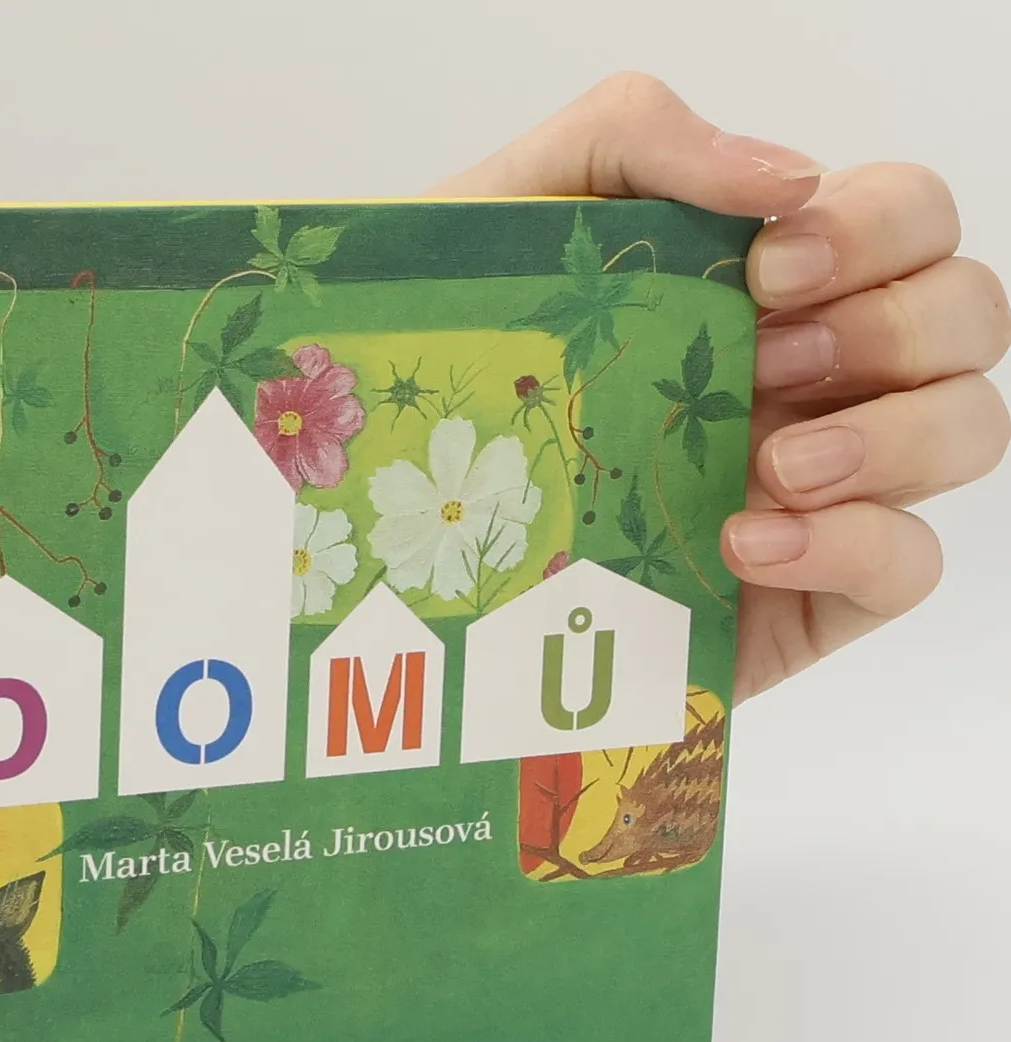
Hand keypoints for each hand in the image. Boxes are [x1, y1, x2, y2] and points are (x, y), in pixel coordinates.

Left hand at [433, 73, 1009, 698]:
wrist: (394, 523)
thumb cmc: (451, 363)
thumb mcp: (512, 216)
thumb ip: (636, 140)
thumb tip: (788, 176)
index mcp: (772, 283)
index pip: (911, 219)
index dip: (879, 227)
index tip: (768, 268)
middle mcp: (817, 374)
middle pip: (967, 316)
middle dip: (893, 324)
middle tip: (767, 355)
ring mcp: (818, 486)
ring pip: (969, 431)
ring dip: (898, 433)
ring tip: (775, 461)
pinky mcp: (799, 595)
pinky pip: (909, 564)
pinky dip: (855, 543)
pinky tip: (745, 543)